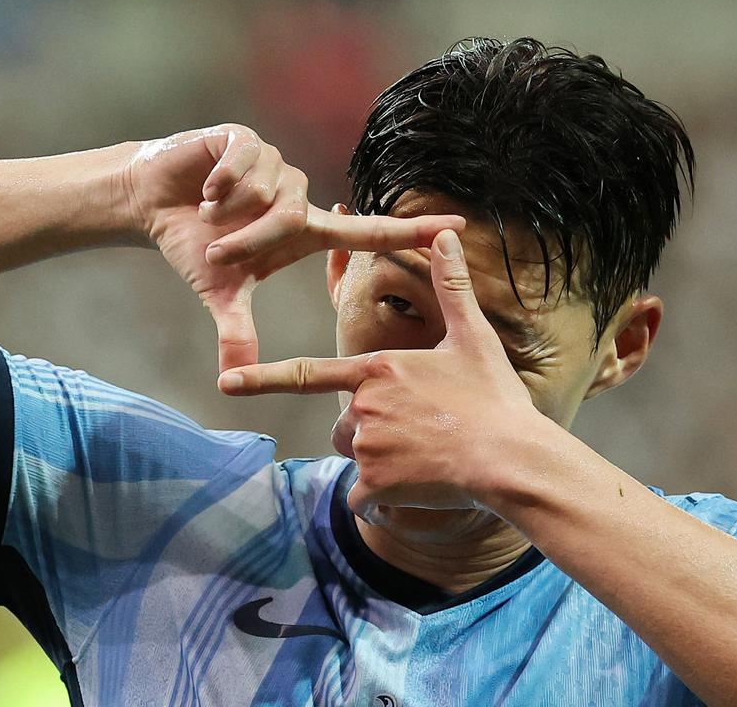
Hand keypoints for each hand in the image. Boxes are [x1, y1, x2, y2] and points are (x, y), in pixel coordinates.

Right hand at [123, 124, 465, 371]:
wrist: (155, 203)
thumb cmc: (197, 245)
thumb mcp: (221, 291)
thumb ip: (236, 329)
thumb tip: (232, 376)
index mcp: (305, 230)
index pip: (369, 232)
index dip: (412, 231)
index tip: (458, 227)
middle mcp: (298, 195)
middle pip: (292, 218)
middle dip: (250, 240)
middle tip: (220, 248)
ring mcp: (274, 164)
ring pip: (267, 192)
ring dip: (230, 211)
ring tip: (208, 212)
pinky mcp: (244, 139)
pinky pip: (243, 162)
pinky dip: (218, 183)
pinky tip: (203, 189)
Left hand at [217, 229, 548, 522]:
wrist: (510, 459)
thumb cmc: (493, 398)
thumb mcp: (473, 338)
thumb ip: (451, 287)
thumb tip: (446, 236)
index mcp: (376, 369)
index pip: (307, 373)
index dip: (262, 377)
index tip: (226, 382)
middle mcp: (361, 406)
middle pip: (344, 424)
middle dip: (371, 431)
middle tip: (421, 433)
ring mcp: (365, 447)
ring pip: (356, 458)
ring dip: (380, 463)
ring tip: (427, 457)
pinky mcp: (374, 485)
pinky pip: (364, 499)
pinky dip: (384, 500)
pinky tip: (420, 489)